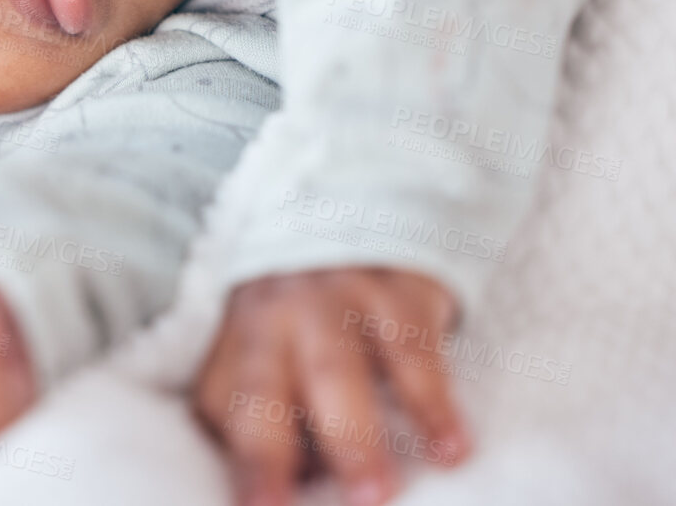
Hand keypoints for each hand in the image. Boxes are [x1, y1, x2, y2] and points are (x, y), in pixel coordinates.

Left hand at [194, 268, 469, 505]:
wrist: (364, 199)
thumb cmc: (313, 304)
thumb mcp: (272, 339)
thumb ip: (270, 408)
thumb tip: (296, 485)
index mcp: (240, 338)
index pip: (221, 408)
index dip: (236, 466)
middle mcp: (276, 317)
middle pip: (261, 392)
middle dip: (268, 459)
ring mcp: (335, 299)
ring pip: (336, 372)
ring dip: (355, 438)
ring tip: (377, 496)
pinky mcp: (397, 288)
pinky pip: (414, 350)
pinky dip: (434, 404)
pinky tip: (454, 451)